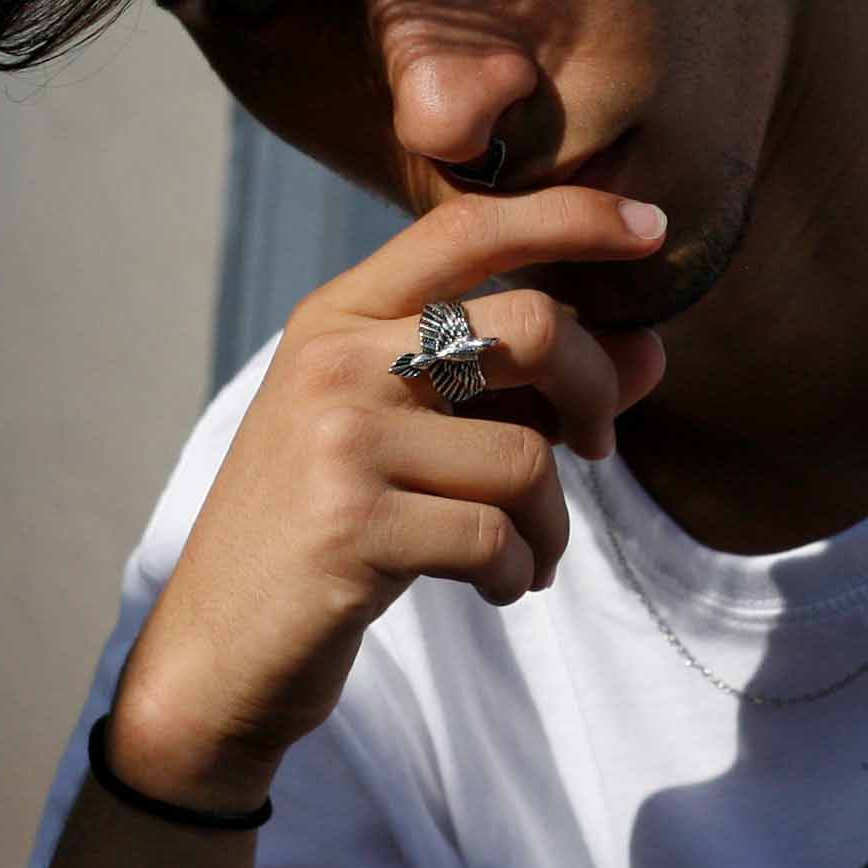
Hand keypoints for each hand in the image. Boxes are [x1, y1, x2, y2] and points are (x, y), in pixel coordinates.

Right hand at [106, 187, 669, 811]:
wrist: (216, 650)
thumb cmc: (327, 532)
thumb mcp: (413, 439)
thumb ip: (522, 389)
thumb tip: (651, 353)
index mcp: (338, 317)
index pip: (467, 229)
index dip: (570, 217)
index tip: (651, 226)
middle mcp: (333, 360)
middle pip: (530, 328)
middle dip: (594, 393)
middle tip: (594, 448)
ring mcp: (338, 440)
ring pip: (527, 457)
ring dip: (550, 523)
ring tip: (523, 554)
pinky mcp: (352, 527)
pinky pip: (497, 537)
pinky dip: (516, 573)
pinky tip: (494, 587)